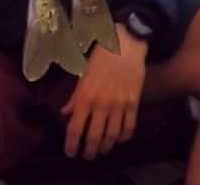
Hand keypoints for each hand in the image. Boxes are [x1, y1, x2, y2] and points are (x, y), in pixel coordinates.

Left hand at [60, 22, 147, 159]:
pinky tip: (120, 139)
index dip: (71, 144)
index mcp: (85, 97)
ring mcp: (119, 105)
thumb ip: (74, 97)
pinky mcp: (133, 103)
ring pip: (112, 136)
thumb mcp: (82, 76)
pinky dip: (124, 137)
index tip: (70, 153)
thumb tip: (65, 113)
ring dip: (106, 147)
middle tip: (87, 156)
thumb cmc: (100, 57)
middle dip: (89, 151)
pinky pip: (129, 127)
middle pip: (94, 137)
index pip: (75, 128)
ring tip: (102, 150)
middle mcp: (101, 105)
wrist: (125, 44)